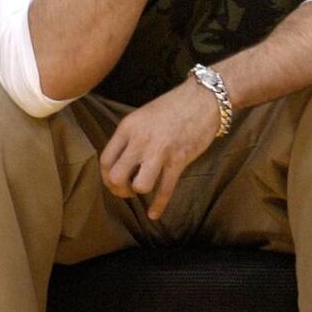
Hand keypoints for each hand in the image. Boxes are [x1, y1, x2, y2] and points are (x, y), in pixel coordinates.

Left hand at [100, 80, 219, 219]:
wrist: (206, 97)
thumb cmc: (176, 104)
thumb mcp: (145, 114)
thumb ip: (132, 135)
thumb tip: (124, 159)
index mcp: (129, 127)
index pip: (106, 160)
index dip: (107, 177)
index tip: (115, 181)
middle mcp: (141, 140)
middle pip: (116, 177)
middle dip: (119, 189)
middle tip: (128, 189)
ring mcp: (160, 151)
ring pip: (139, 185)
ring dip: (140, 191)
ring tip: (144, 189)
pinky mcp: (179, 159)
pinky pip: (165, 189)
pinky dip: (159, 205)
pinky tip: (154, 214)